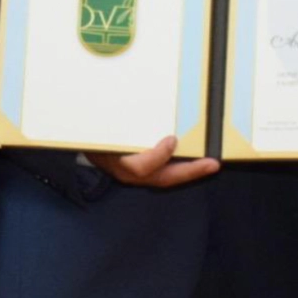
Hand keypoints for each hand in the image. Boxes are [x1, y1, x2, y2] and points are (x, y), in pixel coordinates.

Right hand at [85, 135, 219, 188]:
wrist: (84, 145)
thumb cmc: (94, 135)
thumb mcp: (103, 130)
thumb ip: (113, 118)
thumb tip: (150, 123)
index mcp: (115, 162)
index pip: (139, 168)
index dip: (158, 156)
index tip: (172, 139)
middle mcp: (127, 174)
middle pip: (162, 179)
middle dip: (189, 172)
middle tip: (213, 164)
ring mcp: (135, 177)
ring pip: (165, 178)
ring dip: (188, 172)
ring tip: (208, 164)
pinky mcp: (141, 174)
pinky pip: (163, 174)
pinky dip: (180, 168)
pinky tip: (193, 161)